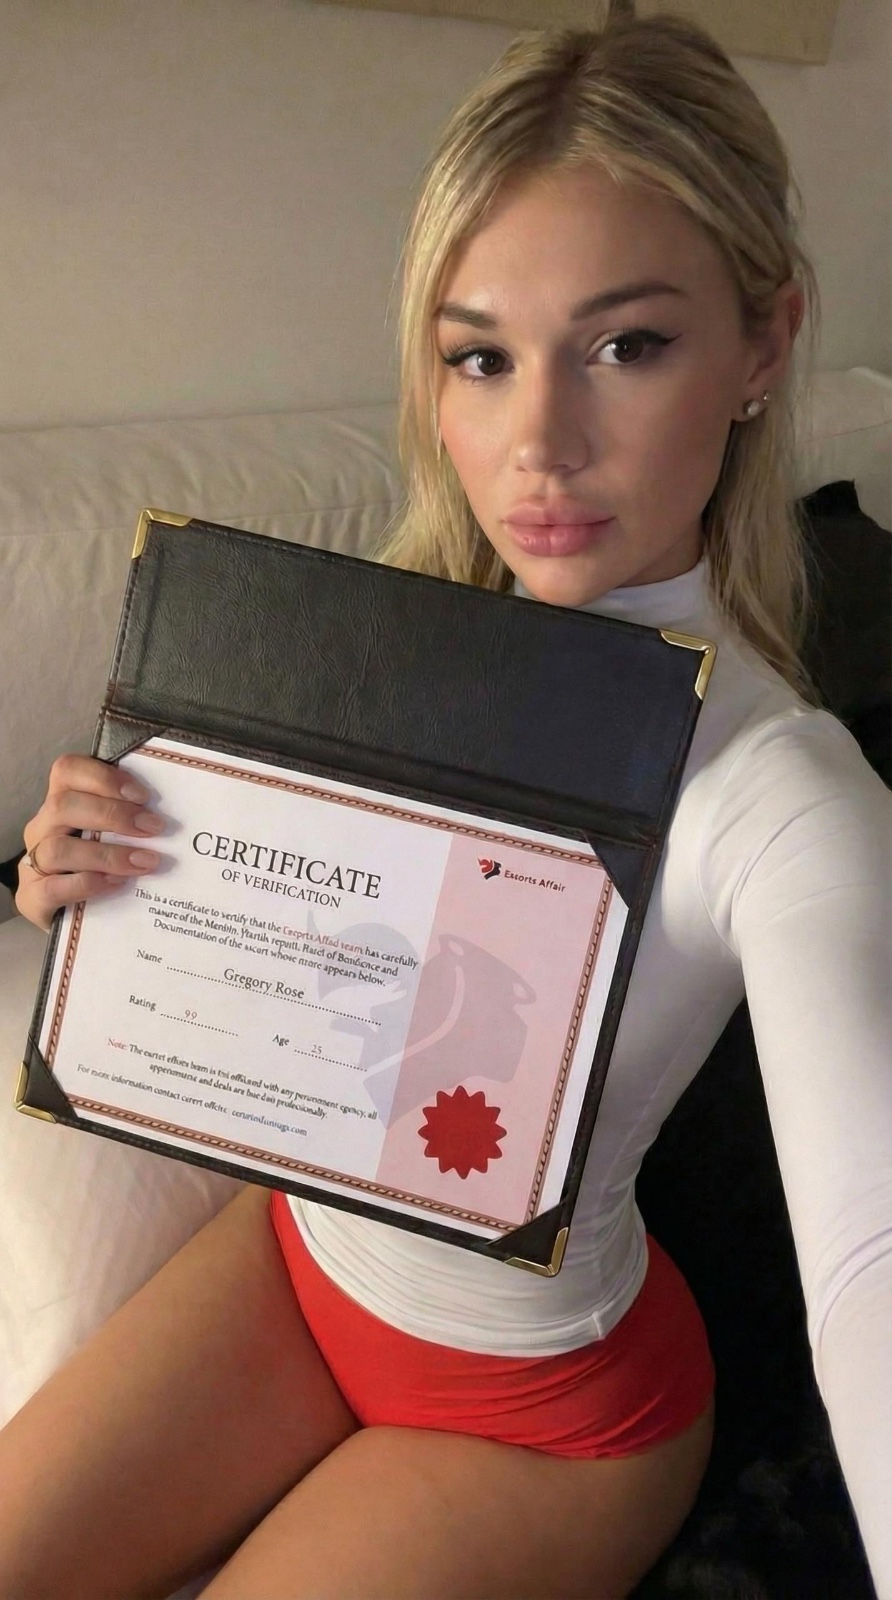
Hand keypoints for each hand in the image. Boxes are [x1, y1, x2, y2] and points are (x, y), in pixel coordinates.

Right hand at [16, 754, 165, 931]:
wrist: (72, 919)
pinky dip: (88, 883)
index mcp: (61, 804)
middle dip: (114, 814)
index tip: (142, 795)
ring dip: (107, 853)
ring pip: (59, 848)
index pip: (66, 770)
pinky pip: (54, 887)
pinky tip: (117, 884)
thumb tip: (175, 817)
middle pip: (63, 805)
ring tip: (145, 861)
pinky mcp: (33, 898)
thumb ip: (130, 821)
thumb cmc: (99, 868)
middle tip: (154, 827)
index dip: (103, 777)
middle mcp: (42, 828)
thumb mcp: (113, 836)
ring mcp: (33, 864)